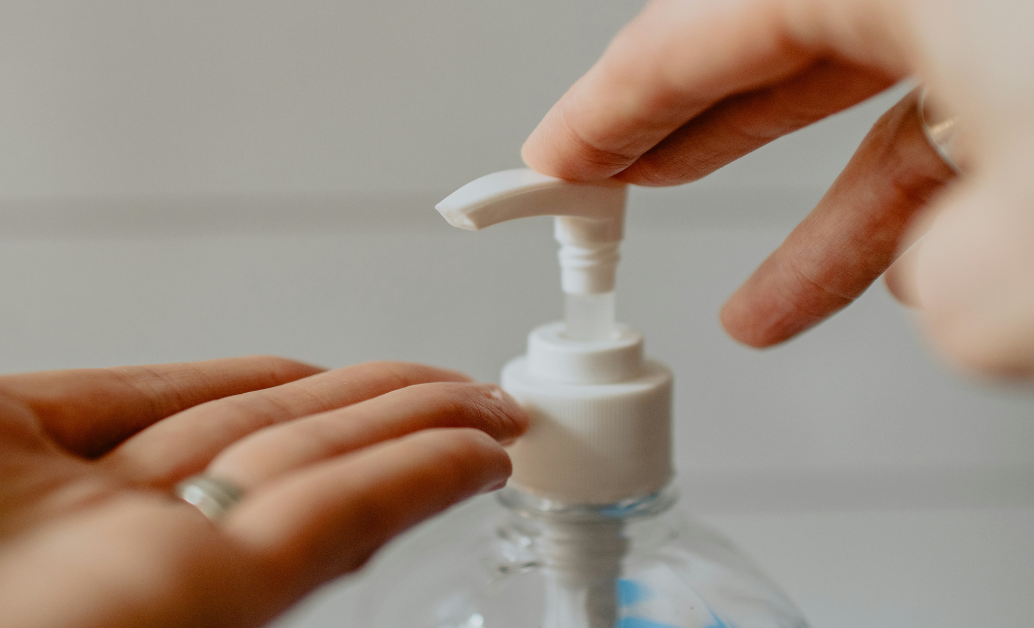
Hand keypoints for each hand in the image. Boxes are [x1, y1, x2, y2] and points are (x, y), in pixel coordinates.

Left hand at [0, 358, 526, 627]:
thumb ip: (50, 409)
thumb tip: (152, 395)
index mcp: (29, 481)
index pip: (208, 421)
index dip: (307, 394)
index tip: (375, 382)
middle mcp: (105, 536)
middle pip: (281, 448)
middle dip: (387, 410)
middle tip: (470, 392)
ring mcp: (147, 570)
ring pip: (317, 478)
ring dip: (414, 433)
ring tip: (487, 411)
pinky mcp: (178, 605)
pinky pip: (321, 530)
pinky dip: (404, 484)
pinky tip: (456, 453)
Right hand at [522, 0, 1033, 377]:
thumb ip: (958, 284)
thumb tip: (950, 298)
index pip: (692, 32)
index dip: (603, 108)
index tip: (550, 161)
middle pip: (767, 45)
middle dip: (684, 137)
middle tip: (611, 187)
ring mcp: (1002, 10)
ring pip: (875, 96)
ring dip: (817, 216)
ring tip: (759, 313)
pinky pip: (958, 108)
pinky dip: (920, 195)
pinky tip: (907, 274)